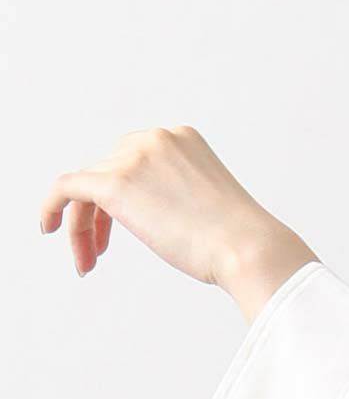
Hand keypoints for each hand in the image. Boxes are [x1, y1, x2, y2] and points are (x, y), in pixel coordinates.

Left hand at [39, 123, 296, 289]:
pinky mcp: (114, 183)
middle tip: (100, 252)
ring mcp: (133, 158)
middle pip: (106, 171)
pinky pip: (66, 189)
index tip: (120, 230)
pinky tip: (49, 228)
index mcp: (182, 138)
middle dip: (100, 214)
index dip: (122, 198)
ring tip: (88, 260)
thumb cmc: (240, 241)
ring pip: (87, 187)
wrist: (249, 249)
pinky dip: (52, 208)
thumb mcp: (207, 203)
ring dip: (83, 225)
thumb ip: (175, 195)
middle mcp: (154, 139)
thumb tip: (154, 215)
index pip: (132, 160)